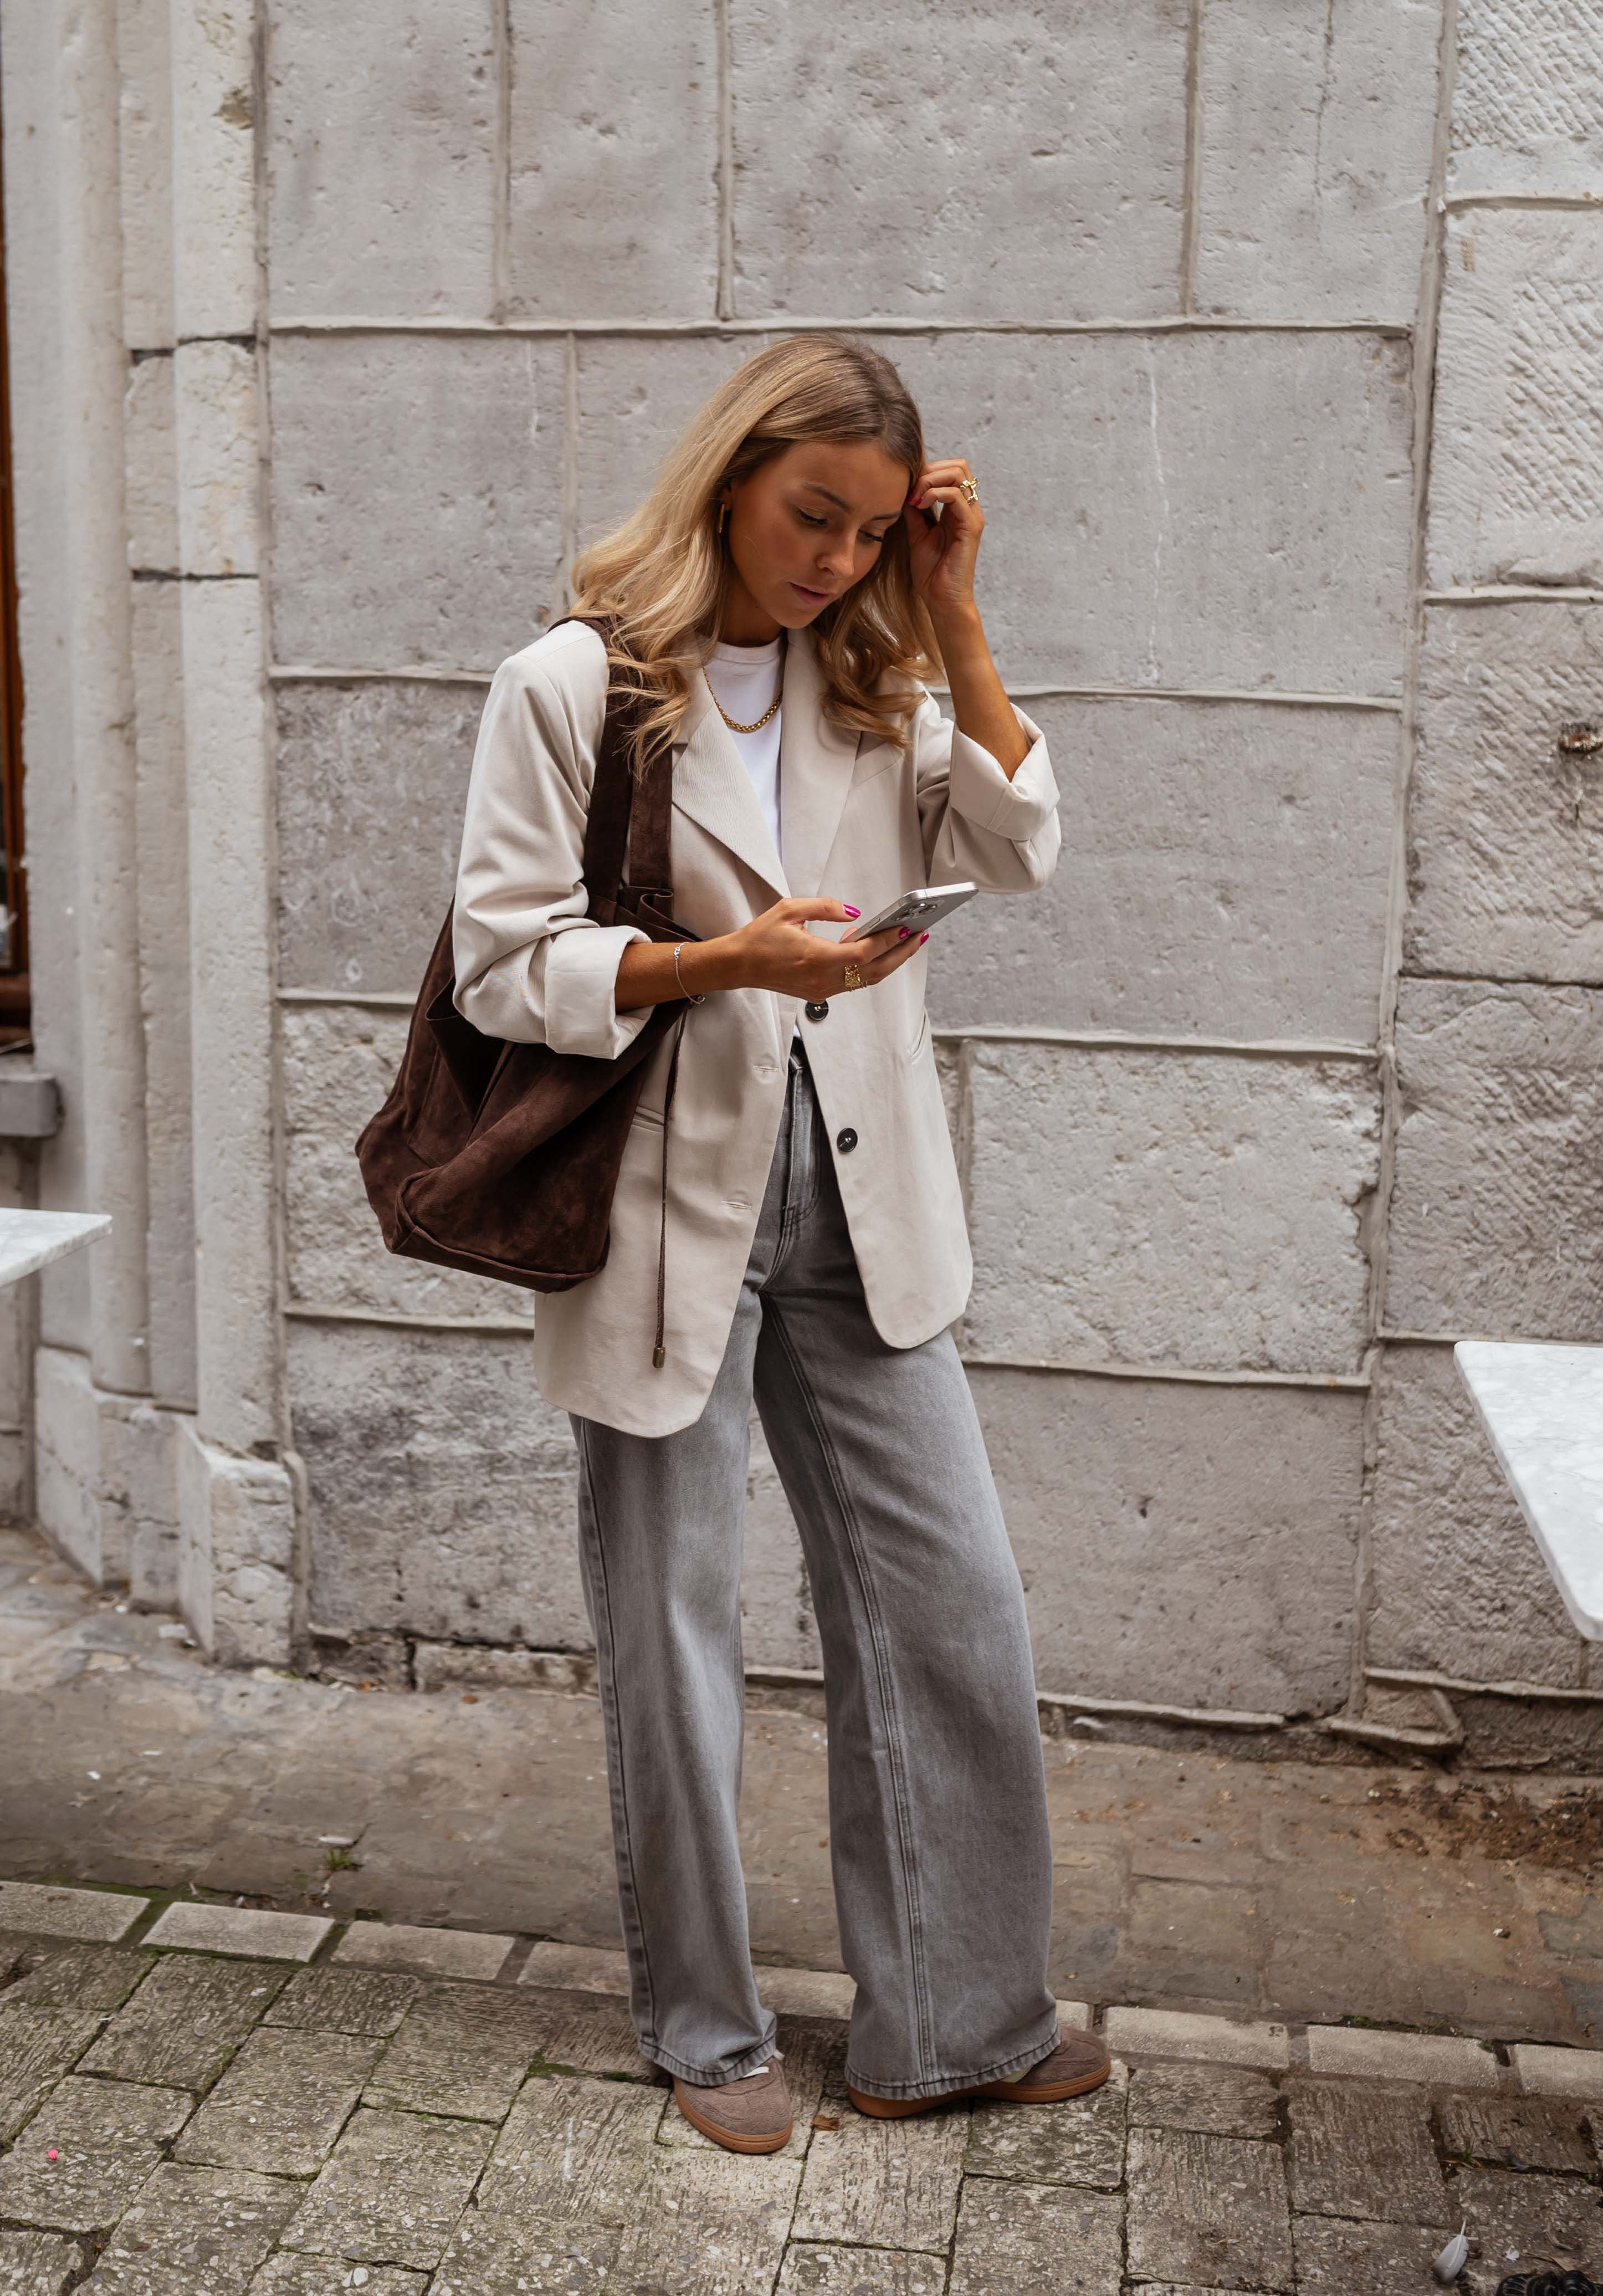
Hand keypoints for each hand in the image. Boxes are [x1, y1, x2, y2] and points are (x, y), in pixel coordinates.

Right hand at [710, 897, 926, 998]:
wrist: (739, 966)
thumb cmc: (761, 937)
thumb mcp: (790, 909)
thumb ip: (826, 908)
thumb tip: (855, 914)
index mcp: (816, 958)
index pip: (863, 953)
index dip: (889, 941)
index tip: (907, 927)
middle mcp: (823, 979)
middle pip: (874, 971)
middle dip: (901, 953)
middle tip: (920, 936)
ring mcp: (823, 990)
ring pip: (867, 979)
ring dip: (889, 961)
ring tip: (906, 942)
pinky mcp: (820, 993)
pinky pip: (853, 981)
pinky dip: (867, 966)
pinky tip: (871, 948)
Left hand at [904, 456, 983, 625]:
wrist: (941, 600)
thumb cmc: (931, 572)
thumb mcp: (917, 533)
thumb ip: (914, 511)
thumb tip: (903, 490)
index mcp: (957, 509)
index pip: (950, 470)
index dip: (927, 470)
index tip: (905, 487)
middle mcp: (968, 509)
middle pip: (958, 465)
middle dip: (930, 469)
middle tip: (910, 489)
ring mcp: (972, 516)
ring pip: (959, 474)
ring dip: (931, 479)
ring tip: (914, 497)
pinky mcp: (971, 528)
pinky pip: (956, 496)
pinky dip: (936, 493)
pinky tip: (920, 505)